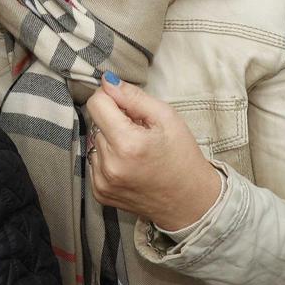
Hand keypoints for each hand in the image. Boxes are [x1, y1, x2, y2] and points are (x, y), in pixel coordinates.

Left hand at [86, 74, 223, 231]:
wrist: (190, 202)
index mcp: (127, 144)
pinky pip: (94, 162)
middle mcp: (109, 165)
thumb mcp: (167, 117)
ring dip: (110, 140)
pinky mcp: (100, 193)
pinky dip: (107, 159)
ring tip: (136, 150)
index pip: (96, 104)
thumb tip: (107, 81)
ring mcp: (102, 183)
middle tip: (139, 131)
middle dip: (114, 121)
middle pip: (95, 123)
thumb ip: (133, 96)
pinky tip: (129, 165)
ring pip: (94, 142)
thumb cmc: (182, 156)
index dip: (111, 98)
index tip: (128, 106)